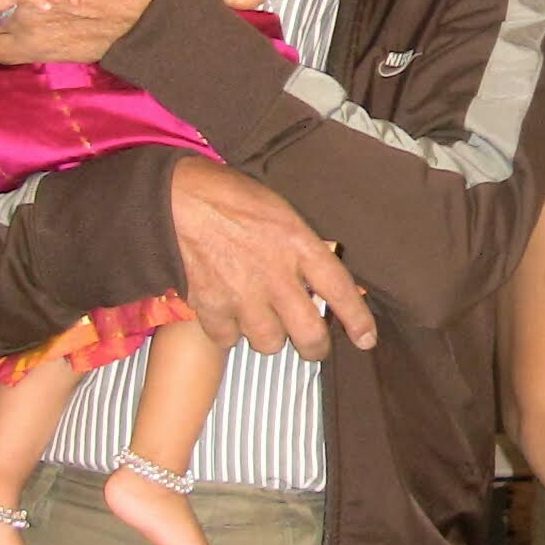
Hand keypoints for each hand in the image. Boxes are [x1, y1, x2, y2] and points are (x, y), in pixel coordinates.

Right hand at [170, 158, 375, 357]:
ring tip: (263, 318)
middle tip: (314, 346)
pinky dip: (230, 332)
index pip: (341, 290)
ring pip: (269, 343)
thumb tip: (320, 283)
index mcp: (299, 245)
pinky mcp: (210, 307)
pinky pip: (229, 339)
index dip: (358, 320)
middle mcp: (276, 275)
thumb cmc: (232, 197)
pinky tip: (229, 313)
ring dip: (269, 336)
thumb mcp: (282, 213)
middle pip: (309, 334)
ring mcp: (242, 295)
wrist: (178, 199)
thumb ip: (302, 250)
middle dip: (316, 347)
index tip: (366, 339)